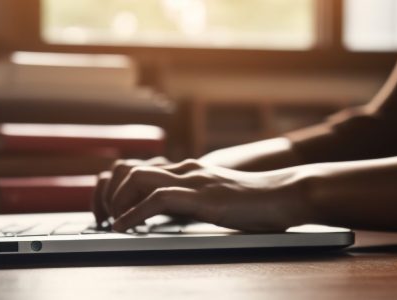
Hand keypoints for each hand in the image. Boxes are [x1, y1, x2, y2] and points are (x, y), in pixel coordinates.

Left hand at [95, 158, 311, 231]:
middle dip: (110, 195)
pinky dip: (135, 213)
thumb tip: (175, 217)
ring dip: (118, 202)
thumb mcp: (219, 199)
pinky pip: (158, 199)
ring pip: (137, 178)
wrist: (289, 194)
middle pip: (129, 169)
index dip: (117, 189)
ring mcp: (194, 180)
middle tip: (107, 220)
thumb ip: (197, 202)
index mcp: (189, 170)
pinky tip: (126, 228)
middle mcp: (187, 169)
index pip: (139, 169)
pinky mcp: (203, 197)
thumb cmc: (259, 203)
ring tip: (115, 224)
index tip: (110, 212)